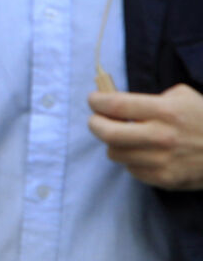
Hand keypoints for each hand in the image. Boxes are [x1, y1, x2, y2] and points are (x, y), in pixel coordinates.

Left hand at [88, 83, 202, 190]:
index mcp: (165, 111)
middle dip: (95, 124)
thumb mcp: (183, 97)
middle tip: (96, 120)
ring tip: (124, 137)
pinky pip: (132, 169)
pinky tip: (143, 153)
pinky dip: (131, 160)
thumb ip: (152, 99)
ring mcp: (162, 161)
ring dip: (114, 144)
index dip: (97, 101)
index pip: (116, 105)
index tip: (93, 100)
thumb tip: (120, 103)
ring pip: (115, 153)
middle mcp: (161, 136)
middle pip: (107, 133)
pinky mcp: (165, 179)